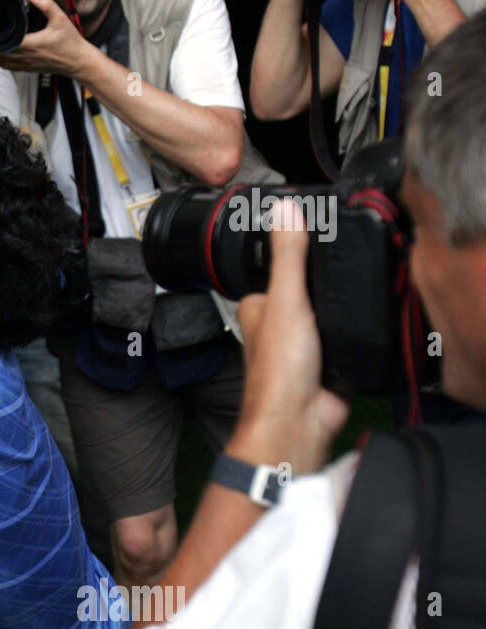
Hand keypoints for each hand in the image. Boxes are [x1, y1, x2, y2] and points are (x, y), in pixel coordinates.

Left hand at [0, 0, 91, 75]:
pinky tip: (0, 53)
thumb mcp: (60, 18)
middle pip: (0, 52)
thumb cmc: (70, 42)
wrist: (78, 61)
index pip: (7, 41)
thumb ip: (47, 4)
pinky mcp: (29, 68)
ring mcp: (27, 64)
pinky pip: (9, 67)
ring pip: (2, 62)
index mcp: (32, 44)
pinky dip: (1, 61)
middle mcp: (27, 56)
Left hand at [226, 202, 349, 475]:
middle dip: (326, 285)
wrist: (300, 419)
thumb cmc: (279, 367)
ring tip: (359, 290)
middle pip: (309, 291)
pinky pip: (348, 337)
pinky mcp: (331, 361)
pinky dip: (357, 332)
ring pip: (329, 314)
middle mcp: (279, 325)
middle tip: (349, 264)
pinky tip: (368, 321)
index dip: (298, 253)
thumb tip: (283, 208)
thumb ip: (288, 256)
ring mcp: (306, 344)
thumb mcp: (286, 299)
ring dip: (342, 309)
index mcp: (259, 307)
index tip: (320, 232)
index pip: (279, 269)